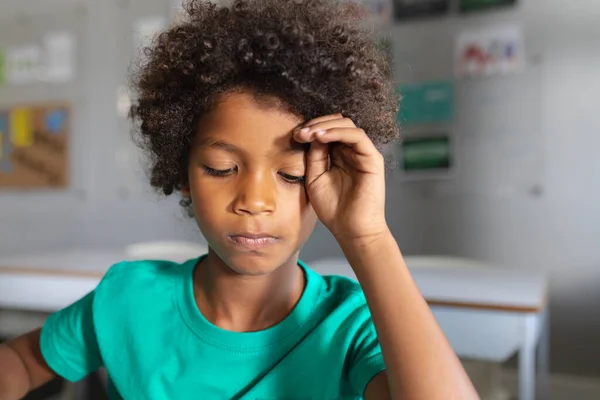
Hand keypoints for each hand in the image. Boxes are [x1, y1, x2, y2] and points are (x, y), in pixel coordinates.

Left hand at [293, 114, 387, 243]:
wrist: (350, 230)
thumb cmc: (333, 209)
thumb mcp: (315, 178)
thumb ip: (314, 156)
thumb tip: (312, 134)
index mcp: (339, 155)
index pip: (327, 131)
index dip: (311, 129)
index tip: (295, 136)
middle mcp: (352, 151)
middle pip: (337, 122)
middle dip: (316, 124)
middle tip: (300, 133)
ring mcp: (363, 153)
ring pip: (346, 124)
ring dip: (325, 126)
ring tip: (309, 134)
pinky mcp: (372, 158)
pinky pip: (357, 136)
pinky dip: (338, 132)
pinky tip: (321, 137)